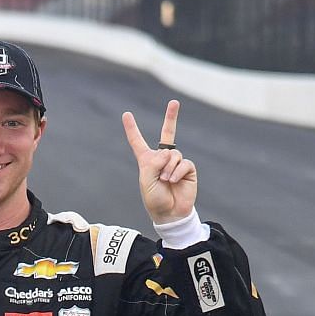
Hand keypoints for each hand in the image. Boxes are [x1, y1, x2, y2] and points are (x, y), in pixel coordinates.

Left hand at [121, 100, 196, 223]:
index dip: (132, 129)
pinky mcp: (187, 169)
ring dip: (168, 168)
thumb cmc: (154, 198)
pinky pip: (183, 163)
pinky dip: (177, 172)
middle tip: (174, 102)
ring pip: (173, 154)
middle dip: (171, 117)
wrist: (170, 213)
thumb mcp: (146, 180)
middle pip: (168, 133)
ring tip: (165, 181)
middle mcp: (162, 158)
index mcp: (147, 160)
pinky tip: (174, 181)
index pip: (138, 142)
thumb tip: (167, 152)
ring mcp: (175, 163)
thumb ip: (153, 163)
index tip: (126, 115)